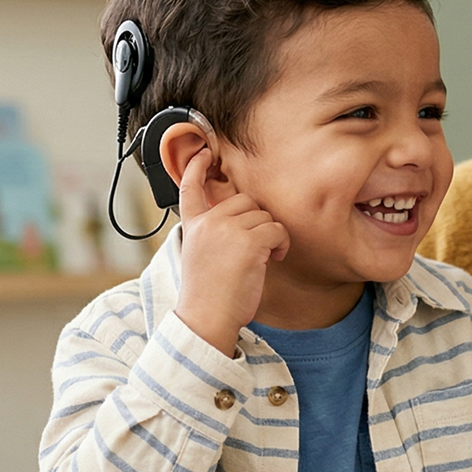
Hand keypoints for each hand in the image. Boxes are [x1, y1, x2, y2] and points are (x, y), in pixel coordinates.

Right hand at [172, 147, 288, 354]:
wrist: (206, 319)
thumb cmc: (208, 296)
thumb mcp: (202, 256)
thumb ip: (214, 233)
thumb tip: (244, 219)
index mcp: (193, 226)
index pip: (191, 188)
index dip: (197, 167)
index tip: (203, 152)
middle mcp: (208, 222)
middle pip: (244, 201)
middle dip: (256, 221)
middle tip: (255, 248)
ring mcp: (227, 229)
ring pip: (263, 216)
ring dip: (270, 236)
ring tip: (262, 259)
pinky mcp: (249, 242)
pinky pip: (277, 230)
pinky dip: (281, 244)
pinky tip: (273, 260)